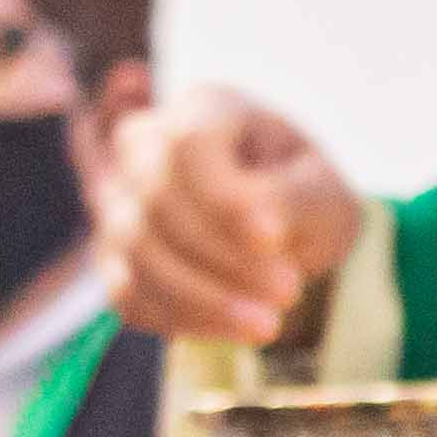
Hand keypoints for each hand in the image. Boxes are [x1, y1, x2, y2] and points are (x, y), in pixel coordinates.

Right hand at [97, 84, 363, 347]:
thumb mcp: (323, 191)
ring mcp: (120, 200)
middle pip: (156, 200)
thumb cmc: (304, 198)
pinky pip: (130, 294)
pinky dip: (184, 319)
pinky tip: (235, 328)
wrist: (282, 232)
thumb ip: (294, 199)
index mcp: (206, 108)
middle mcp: (148, 145)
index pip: (188, 145)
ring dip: (204, 298)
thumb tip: (261, 232)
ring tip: (268, 323)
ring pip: (136, 251)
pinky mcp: (114, 256)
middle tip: (288, 291)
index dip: (223, 198)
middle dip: (222, 257)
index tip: (275, 240)